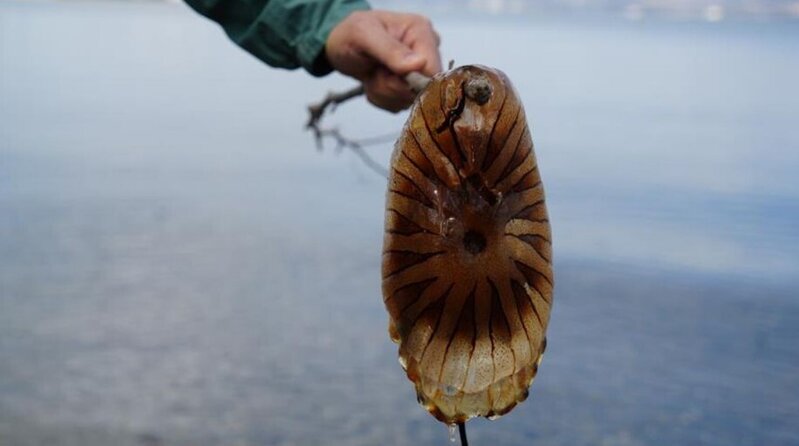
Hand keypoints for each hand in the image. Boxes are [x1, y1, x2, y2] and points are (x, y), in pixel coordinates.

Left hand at [326, 10, 441, 111]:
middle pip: (421, 90)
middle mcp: (426, 52)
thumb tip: (420, 64)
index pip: (433, 71)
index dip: (411, 82)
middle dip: (391, 87)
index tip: (388, 74)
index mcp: (422, 32)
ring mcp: (419, 72)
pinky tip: (374, 81)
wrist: (340, 46)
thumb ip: (391, 50)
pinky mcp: (409, 87)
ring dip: (383, 93)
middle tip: (374, 72)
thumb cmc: (350, 34)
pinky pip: (399, 105)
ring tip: (372, 74)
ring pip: (408, 101)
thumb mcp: (364, 35)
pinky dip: (381, 99)